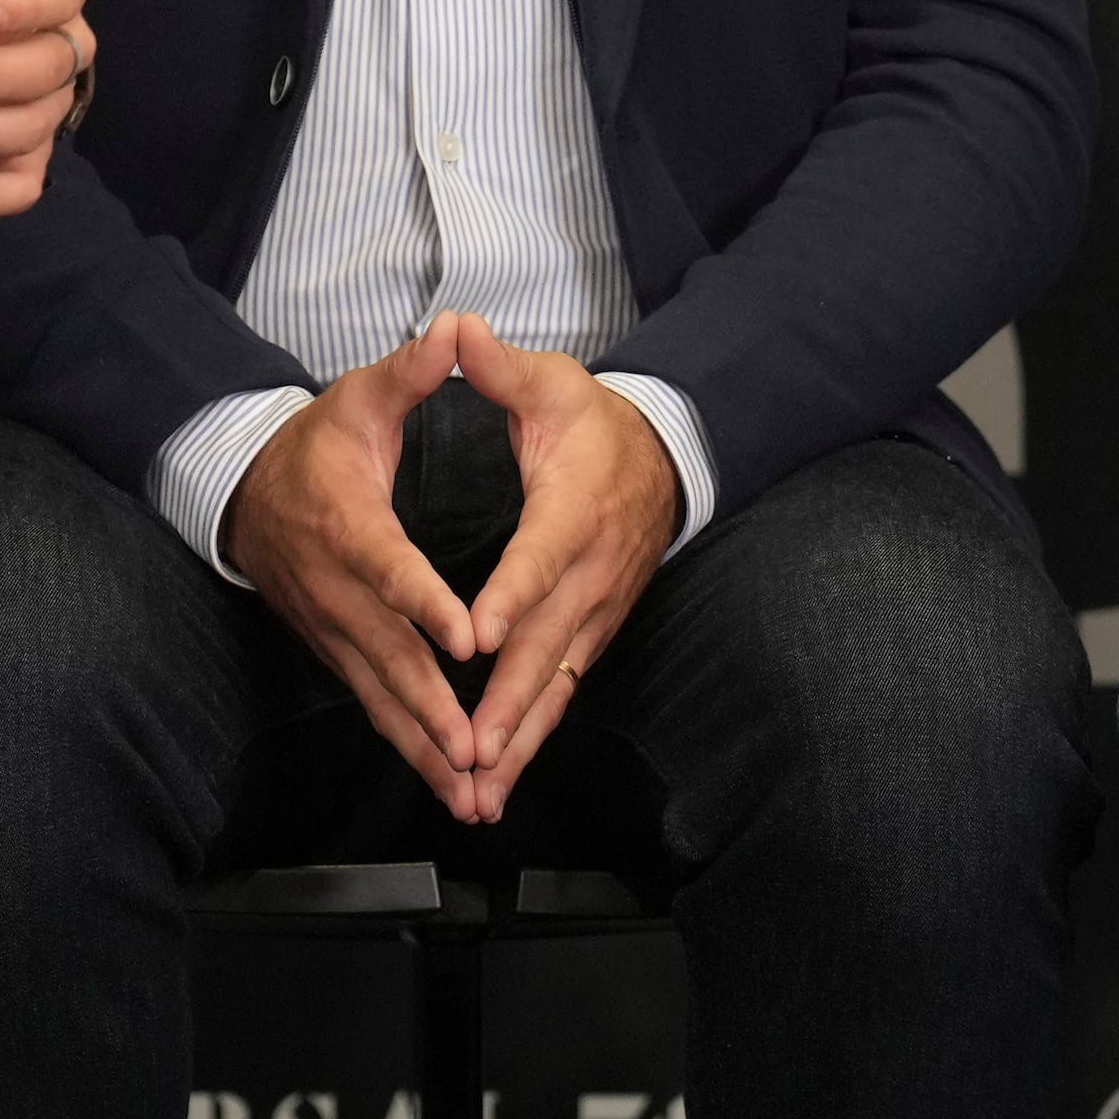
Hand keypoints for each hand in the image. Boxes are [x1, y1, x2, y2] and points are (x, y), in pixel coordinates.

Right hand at [222, 330, 488, 814]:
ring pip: (380, 695)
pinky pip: (374, 704)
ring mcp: (332, 628)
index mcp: (349, 525)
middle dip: (432, 707)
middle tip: (475, 749)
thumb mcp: (358, 397)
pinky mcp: (335, 651)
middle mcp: (337, 589)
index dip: (425, 603)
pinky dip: (407, 746)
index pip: (390, 568)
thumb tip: (451, 330)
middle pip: (387, 656)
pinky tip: (445, 780)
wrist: (245, 491)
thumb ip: (409, 373)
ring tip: (468, 790)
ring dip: (423, 746)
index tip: (468, 637)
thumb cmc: (316, 442)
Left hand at [453, 323, 684, 819]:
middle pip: (547, 646)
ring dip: (519, 740)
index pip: (540, 558)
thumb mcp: (551, 383)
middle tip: (472, 752)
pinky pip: (562, 691)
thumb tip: (456, 329)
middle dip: (508, 706)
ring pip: (555, 684)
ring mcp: (595, 611)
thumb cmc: (594, 420)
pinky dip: (532, 736)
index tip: (477, 638)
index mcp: (573, 509)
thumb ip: (499, 368)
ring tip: (481, 789)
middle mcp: (590, 572)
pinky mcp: (592, 632)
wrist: (663, 455)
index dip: (511, 597)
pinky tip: (500, 776)